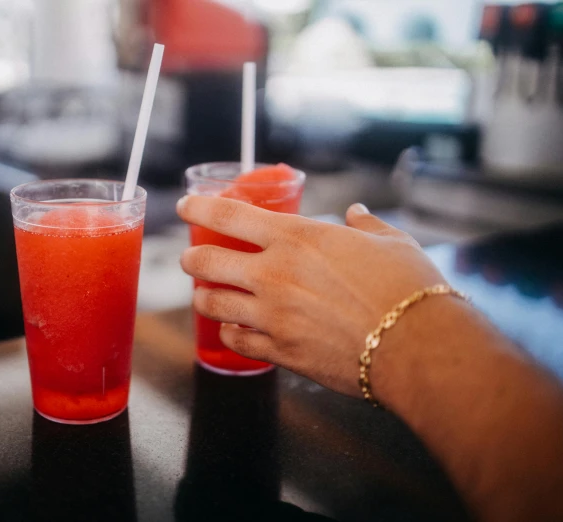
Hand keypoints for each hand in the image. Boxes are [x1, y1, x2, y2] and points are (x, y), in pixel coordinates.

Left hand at [177, 196, 446, 397]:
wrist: (418, 347)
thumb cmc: (409, 288)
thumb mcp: (391, 242)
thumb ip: (366, 224)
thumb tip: (357, 214)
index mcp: (297, 238)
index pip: (228, 215)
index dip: (199, 208)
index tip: (186, 206)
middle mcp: (274, 273)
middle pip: (204, 262)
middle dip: (191, 259)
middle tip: (193, 260)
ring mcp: (272, 315)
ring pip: (210, 304)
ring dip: (204, 297)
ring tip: (207, 296)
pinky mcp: (279, 352)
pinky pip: (235, 341)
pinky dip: (230, 333)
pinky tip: (236, 330)